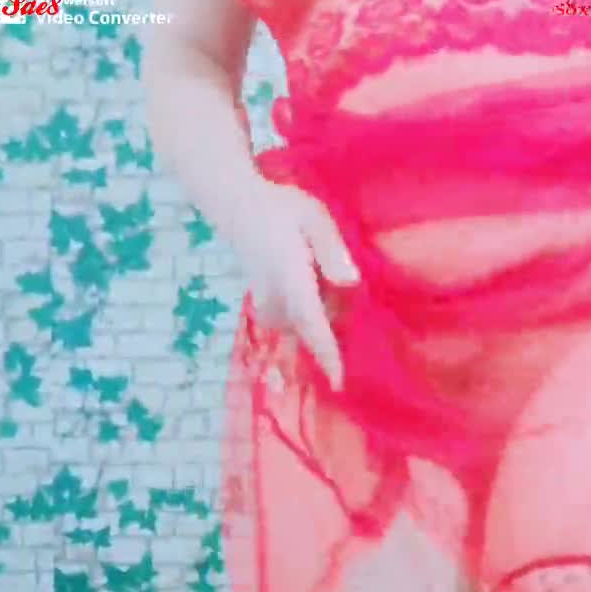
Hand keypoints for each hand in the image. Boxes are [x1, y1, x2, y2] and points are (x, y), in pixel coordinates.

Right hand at [232, 176, 359, 389]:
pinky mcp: (266, 308)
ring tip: (316, 273)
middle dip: (330, 332)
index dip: (327, 355)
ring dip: (320, 315)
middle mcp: (276, 300)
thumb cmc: (282, 209)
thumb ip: (332, 250)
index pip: (312, 324)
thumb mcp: (314, 218)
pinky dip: (307, 316)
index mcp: (290, 280)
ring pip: (303, 328)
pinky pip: (292, 324)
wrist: (238, 208)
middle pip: (310, 333)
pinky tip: (309, 282)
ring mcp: (267, 306)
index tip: (338, 383)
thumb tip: (351, 282)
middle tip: (328, 286)